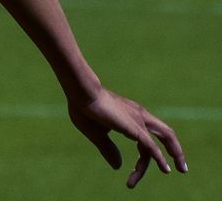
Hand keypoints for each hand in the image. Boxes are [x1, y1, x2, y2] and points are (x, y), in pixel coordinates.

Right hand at [68, 88, 186, 187]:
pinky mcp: (136, 128)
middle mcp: (139, 116)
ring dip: (176, 154)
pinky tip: (165, 169)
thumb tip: (118, 166)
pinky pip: (153, 146)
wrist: (81, 93)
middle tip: (181, 168)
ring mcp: (139, 121)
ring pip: (165, 138)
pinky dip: (160, 159)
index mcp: (130, 115)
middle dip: (175, 150)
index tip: (138, 170)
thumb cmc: (84, 109)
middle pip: (164, 133)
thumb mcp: (97, 134)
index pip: (145, 137)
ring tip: (181, 170)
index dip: (147, 154)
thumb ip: (109, 149)